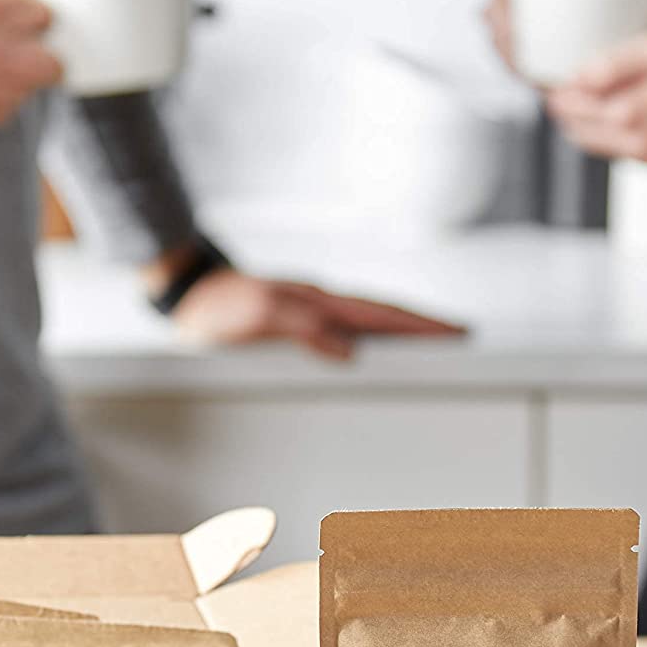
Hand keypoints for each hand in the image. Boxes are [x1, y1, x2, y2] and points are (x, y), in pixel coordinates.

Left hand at [159, 267, 464, 361]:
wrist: (186, 294)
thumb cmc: (217, 307)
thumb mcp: (258, 316)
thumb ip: (305, 329)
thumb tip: (348, 351)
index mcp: (319, 300)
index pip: (382, 314)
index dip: (421, 325)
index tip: (456, 331)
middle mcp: (320, 302)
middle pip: (384, 315)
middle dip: (424, 326)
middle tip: (461, 335)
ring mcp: (311, 310)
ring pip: (368, 321)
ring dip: (401, 331)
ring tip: (432, 344)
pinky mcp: (297, 322)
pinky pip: (347, 329)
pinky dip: (371, 336)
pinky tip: (374, 347)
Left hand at [546, 26, 646, 174]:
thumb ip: (615, 64)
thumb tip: (576, 78)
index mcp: (627, 115)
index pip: (571, 107)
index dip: (559, 90)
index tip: (553, 78)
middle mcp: (635, 146)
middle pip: (581, 131)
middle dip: (568, 111)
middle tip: (561, 90)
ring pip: (604, 145)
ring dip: (591, 125)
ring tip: (589, 100)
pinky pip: (631, 151)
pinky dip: (619, 134)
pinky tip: (627, 114)